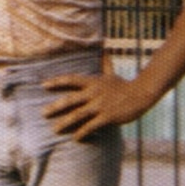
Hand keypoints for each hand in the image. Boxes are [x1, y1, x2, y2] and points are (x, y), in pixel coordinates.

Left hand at [42, 73, 156, 140]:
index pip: (70, 79)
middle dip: (55, 107)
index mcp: (92, 81)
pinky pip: (91, 126)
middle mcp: (93, 92)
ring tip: (55, 129)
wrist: (141, 94)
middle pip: (70, 99)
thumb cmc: (123, 85)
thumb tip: (104, 47)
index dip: (56, 82)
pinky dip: (82, 132)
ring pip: (78, 114)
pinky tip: (75, 138)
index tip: (43, 85)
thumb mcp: (110, 73)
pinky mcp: (108, 117)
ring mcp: (100, 105)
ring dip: (65, 122)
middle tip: (43, 113)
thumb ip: (104, 62)